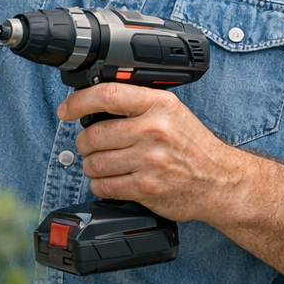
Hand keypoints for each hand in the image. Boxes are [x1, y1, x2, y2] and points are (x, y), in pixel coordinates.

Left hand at [58, 84, 238, 221]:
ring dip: (91, 165)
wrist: (216, 179)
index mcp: (159, 104)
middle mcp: (154, 130)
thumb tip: (96, 101)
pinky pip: (104, 186)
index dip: (79, 101)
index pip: (108, 95)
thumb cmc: (192, 144)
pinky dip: (100, 184)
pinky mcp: (146, 188)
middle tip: (89, 144)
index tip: (66, 109)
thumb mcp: (171, 110)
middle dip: (84, 142)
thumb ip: (139, 103)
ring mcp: (150, 160)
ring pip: (95, 162)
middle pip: (94, 134)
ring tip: (101, 162)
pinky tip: (111, 179)